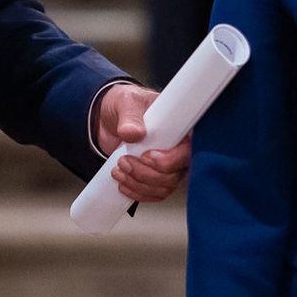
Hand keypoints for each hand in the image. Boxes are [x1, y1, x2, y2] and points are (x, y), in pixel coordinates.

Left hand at [94, 84, 190, 204]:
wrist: (109, 119)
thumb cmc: (126, 105)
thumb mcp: (126, 103)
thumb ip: (129, 117)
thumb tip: (133, 132)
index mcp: (179, 127)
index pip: (187, 151)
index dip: (169, 160)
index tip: (146, 156)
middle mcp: (177, 149)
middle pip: (175, 174)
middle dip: (146, 173)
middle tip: (125, 161)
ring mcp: (168, 165)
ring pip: (164, 187)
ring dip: (139, 183)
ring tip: (119, 169)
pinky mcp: (156, 176)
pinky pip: (155, 194)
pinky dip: (137, 192)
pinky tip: (123, 183)